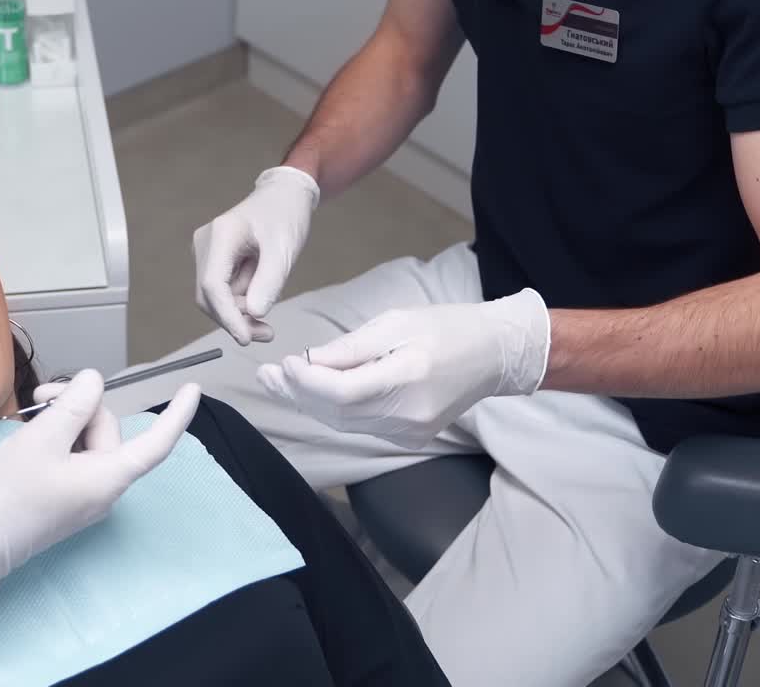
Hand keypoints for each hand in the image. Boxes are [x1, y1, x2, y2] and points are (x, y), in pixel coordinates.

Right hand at [0, 370, 200, 622]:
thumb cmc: (10, 493)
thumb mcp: (43, 438)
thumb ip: (74, 404)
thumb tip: (95, 381)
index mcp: (108, 476)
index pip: (156, 443)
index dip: (177, 415)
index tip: (193, 389)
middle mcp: (104, 487)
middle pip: (105, 429)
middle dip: (77, 405)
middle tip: (41, 396)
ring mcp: (84, 495)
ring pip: (86, 439)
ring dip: (62, 420)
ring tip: (29, 418)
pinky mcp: (66, 498)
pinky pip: (72, 457)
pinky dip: (55, 439)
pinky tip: (28, 437)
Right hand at [194, 167, 319, 344]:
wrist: (285, 196)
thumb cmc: (285, 215)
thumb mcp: (283, 250)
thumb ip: (269, 282)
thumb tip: (253, 314)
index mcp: (220, 235)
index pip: (213, 285)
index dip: (227, 316)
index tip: (246, 339)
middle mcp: (205, 244)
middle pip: (209, 296)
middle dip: (235, 319)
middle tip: (267, 333)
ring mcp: (207, 252)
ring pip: (215, 298)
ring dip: (240, 313)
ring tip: (269, 313)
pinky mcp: (215, 260)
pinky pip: (223, 291)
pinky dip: (241, 303)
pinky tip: (261, 296)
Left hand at [256, 290, 549, 448]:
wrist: (493, 355)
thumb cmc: (447, 328)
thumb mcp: (396, 322)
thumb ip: (351, 348)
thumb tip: (310, 362)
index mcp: (408, 380)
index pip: (343, 394)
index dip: (307, 382)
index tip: (283, 362)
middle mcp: (409, 417)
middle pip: (338, 414)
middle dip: (298, 394)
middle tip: (265, 375)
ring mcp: (410, 432)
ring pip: (345, 423)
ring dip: (309, 403)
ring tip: (278, 382)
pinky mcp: (409, 436)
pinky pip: (360, 425)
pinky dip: (333, 409)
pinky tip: (312, 391)